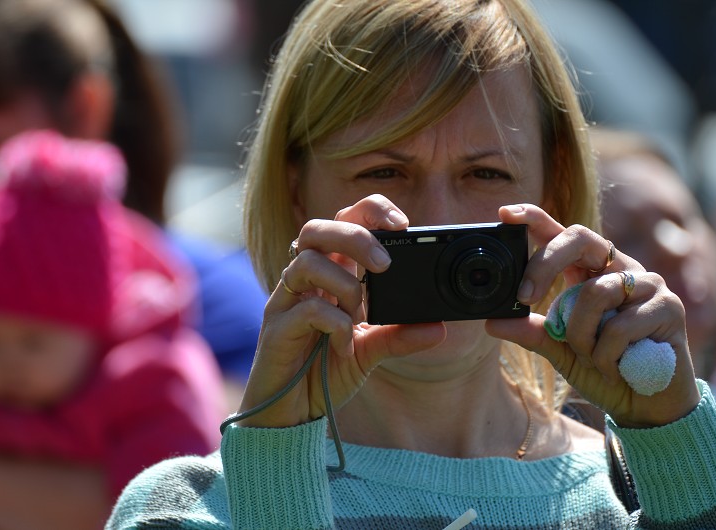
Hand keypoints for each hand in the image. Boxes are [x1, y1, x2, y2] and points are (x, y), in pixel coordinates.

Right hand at [237, 194, 445, 427]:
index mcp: (329, 275)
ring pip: (306, 261)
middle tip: (384, 264)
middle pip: (318, 228)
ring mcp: (286, 302)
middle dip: (355, 236)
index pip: (343, 221)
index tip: (402, 224)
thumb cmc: (324, 373)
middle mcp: (304, 282)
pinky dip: (335, 324)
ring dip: (344, 284)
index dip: (369, 212)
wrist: (290, 413)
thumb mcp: (370, 353)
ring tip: (360, 314)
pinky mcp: (277, 328)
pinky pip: (307, 309)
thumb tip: (438, 328)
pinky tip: (345, 345)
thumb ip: (399, 337)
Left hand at [486, 204, 700, 427]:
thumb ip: (532, 332)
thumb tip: (492, 321)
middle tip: (524, 296)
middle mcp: (619, 268)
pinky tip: (617, 367)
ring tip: (591, 357)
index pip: (563, 234)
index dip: (536, 218)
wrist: (646, 408)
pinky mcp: (669, 307)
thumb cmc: (604, 370)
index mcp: (590, 272)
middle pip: (579, 238)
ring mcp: (647, 284)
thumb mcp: (559, 350)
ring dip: (580, 334)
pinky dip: (606, 354)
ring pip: (594, 292)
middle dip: (544, 264)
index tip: (506, 213)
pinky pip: (619, 326)